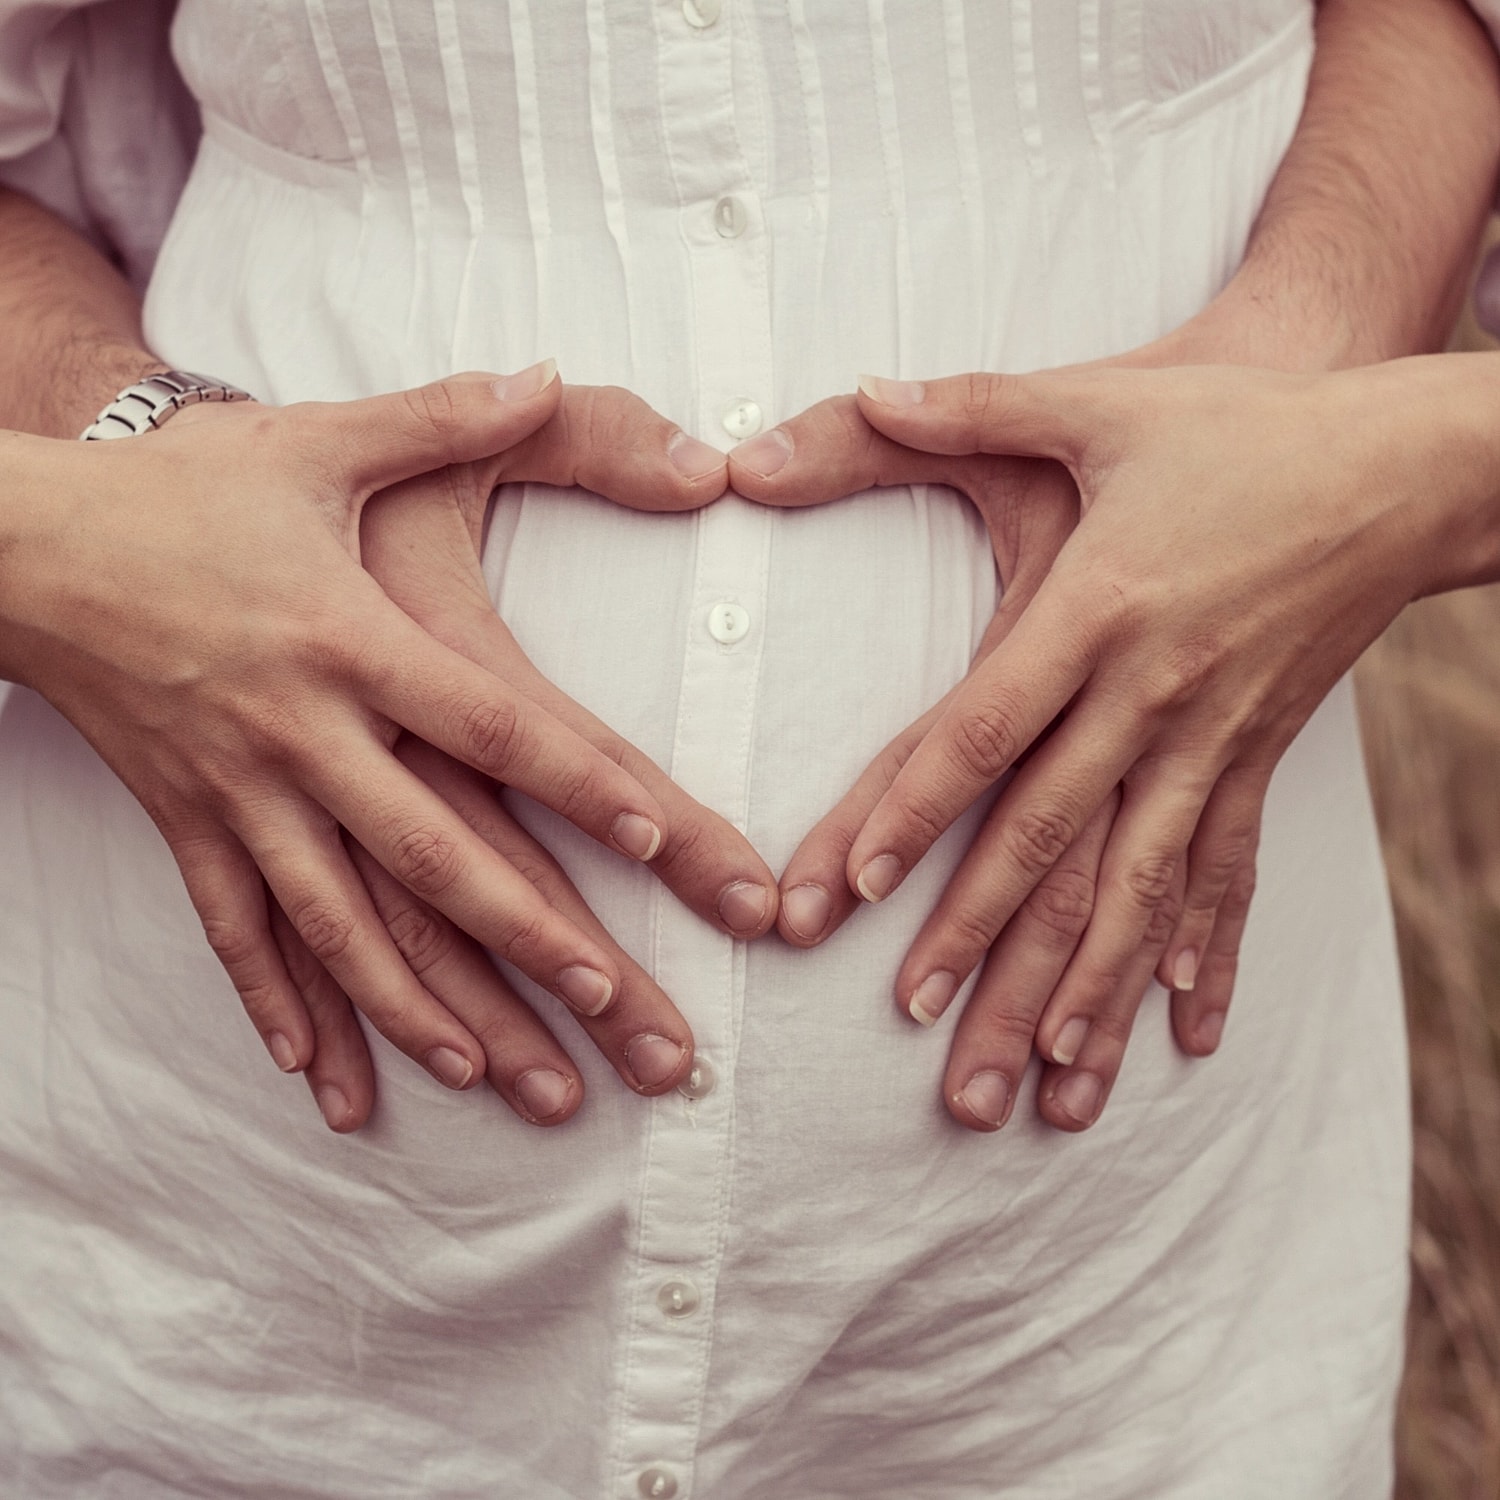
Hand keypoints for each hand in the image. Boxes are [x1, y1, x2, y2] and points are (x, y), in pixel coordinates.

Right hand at [0, 368, 735, 1113]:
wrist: (25, 540)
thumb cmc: (183, 491)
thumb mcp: (316, 441)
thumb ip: (443, 414)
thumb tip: (551, 371)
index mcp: (351, 639)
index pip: (491, 725)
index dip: (579, 785)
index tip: (659, 843)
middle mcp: (303, 734)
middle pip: (436, 856)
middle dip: (532, 941)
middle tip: (622, 1013)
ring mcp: (240, 794)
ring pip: (344, 926)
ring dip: (426, 1010)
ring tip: (505, 1080)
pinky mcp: (187, 826)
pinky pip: (237, 936)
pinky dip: (282, 1013)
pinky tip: (328, 1083)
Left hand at [729, 397, 1195, 1134]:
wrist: (1403, 462)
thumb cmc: (1241, 426)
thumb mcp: (1100, 400)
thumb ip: (969, 404)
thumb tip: (854, 388)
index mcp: (1099, 606)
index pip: (986, 728)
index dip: (915, 808)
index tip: (853, 886)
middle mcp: (1154, 691)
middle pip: (1053, 838)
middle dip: (983, 944)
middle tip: (923, 1035)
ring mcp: (1215, 738)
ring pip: (1141, 887)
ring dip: (1090, 990)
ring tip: (1045, 1083)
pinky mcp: (1261, 757)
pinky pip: (1229, 873)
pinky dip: (1204, 955)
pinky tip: (1186, 1034)